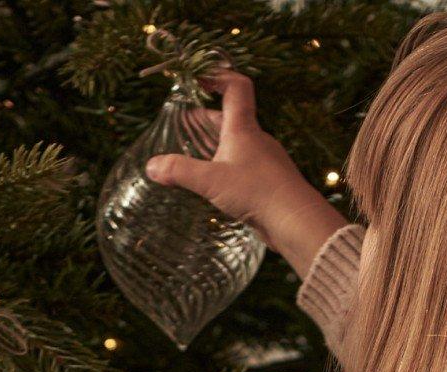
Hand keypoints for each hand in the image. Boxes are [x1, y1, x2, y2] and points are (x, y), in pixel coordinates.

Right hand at [144, 70, 349, 278]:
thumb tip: (151, 166)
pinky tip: (213, 181)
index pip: (236, 87)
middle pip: (230, 117)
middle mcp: (255, 139)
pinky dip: (224, 164)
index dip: (218, 75)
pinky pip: (241, 164)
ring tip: (193, 151)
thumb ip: (180, 171)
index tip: (198, 77)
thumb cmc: (257, 192)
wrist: (295, 220)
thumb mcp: (211, 180)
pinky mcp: (265, 181)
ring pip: (235, 142)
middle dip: (205, 117)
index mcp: (243, 128)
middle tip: (183, 122)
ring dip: (214, 142)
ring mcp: (262, 160)